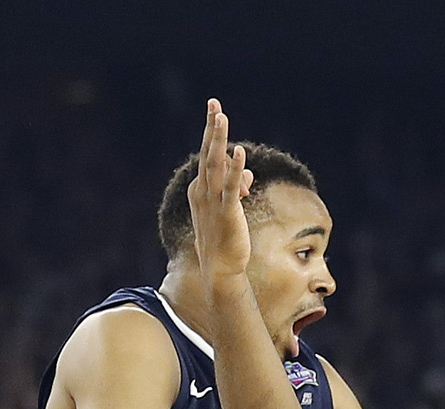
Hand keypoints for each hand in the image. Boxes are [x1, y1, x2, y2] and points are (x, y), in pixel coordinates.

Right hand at [188, 100, 252, 286]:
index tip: (216, 114)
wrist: (219, 269)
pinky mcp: (228, 213)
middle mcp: (203, 192)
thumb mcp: (228, 207)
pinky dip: (235, 169)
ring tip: (221, 117)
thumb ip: (236, 186)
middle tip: (214, 103)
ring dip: (218, 140)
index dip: (216, 141)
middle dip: (211, 128)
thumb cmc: (222, 238)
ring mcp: (213, 202)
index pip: (209, 159)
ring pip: (215, 165)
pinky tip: (240, 152)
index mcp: (199, 190)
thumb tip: (245, 174)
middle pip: (207, 154)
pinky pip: (230, 187)